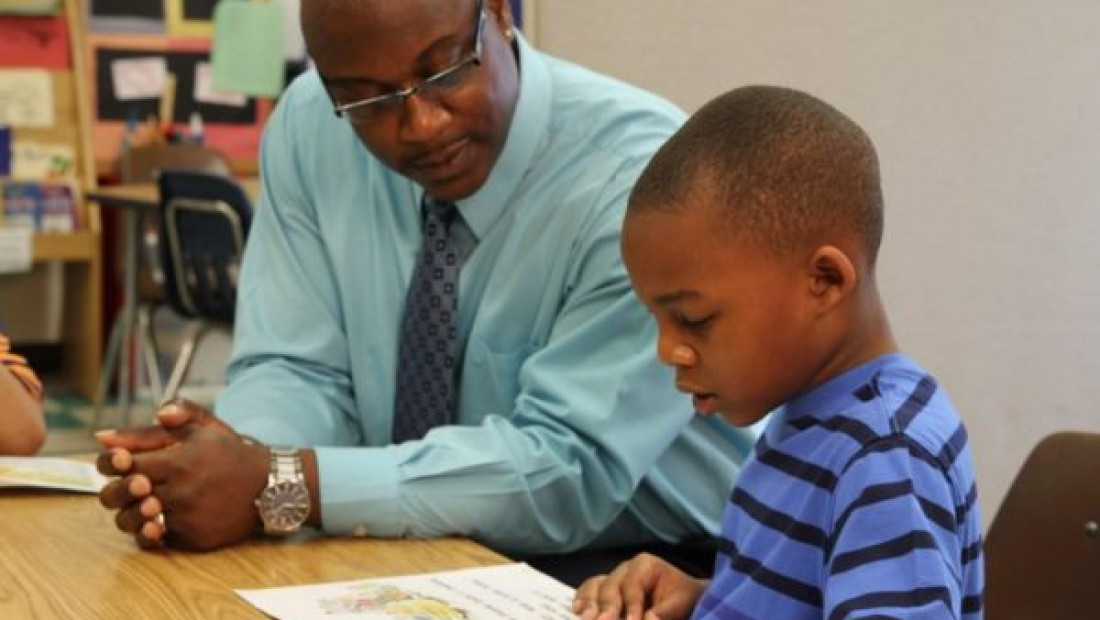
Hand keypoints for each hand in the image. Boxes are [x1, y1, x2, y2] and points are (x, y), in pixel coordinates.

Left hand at [95, 400, 269, 550]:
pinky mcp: (193, 538)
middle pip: (122, 496)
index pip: (124, 463)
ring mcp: (186, 518)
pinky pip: (158, 538)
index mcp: (179, 461)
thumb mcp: (204, 427)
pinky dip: (152, 529)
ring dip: (131, 512)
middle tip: (131, 484)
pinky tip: (158, 519)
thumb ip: (164, 420)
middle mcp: (181, 492)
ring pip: (134, 521)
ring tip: (146, 502)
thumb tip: (110, 432)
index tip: (121, 459)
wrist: (270, 486)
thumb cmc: (231, 453)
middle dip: (117, 489)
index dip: (113, 461)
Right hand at [572, 553, 706, 619]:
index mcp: (645, 565)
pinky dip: (582, 601)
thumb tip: (647, 619)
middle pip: (610, 586)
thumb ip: (664, 612)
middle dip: (607, 607)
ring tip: (585, 618)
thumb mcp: (680, 604)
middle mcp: (624, 568)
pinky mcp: (604, 590)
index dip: (630, 606)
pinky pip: (588, 591)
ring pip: (595, 587)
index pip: (632, 586)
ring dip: (589, 605)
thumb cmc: (681, 598)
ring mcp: (612, 578)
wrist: (680, 597)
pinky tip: (577, 611)